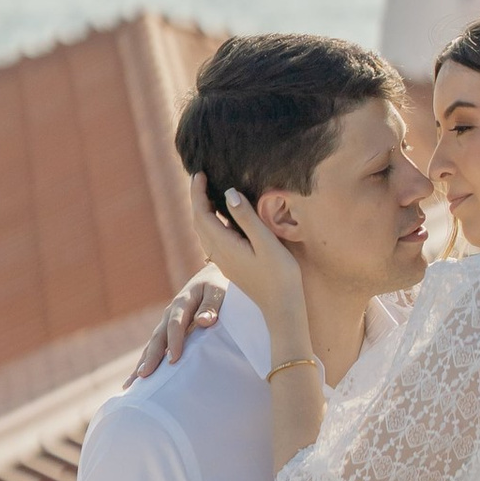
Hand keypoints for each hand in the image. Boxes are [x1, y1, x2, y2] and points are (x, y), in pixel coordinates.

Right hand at [129, 272, 223, 382]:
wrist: (209, 279)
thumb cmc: (217, 287)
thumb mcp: (218, 291)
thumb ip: (211, 305)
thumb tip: (204, 321)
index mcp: (182, 303)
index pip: (176, 323)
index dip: (174, 341)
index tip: (174, 359)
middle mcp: (169, 314)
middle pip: (158, 337)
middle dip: (151, 357)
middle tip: (144, 375)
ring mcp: (165, 324)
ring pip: (152, 345)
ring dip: (143, 363)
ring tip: (132, 384)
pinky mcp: (166, 333)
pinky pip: (154, 349)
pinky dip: (145, 363)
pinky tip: (135, 382)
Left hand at [204, 187, 312, 363]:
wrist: (282, 307)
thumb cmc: (280, 274)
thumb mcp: (266, 242)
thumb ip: (246, 218)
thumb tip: (229, 193)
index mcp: (224, 245)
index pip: (201, 214)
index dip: (198, 193)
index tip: (199, 173)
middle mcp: (218, 254)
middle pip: (199, 222)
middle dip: (197, 199)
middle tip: (202, 178)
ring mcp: (224, 261)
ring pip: (204, 232)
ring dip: (203, 211)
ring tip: (209, 193)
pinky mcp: (231, 266)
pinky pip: (213, 240)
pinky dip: (211, 223)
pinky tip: (223, 218)